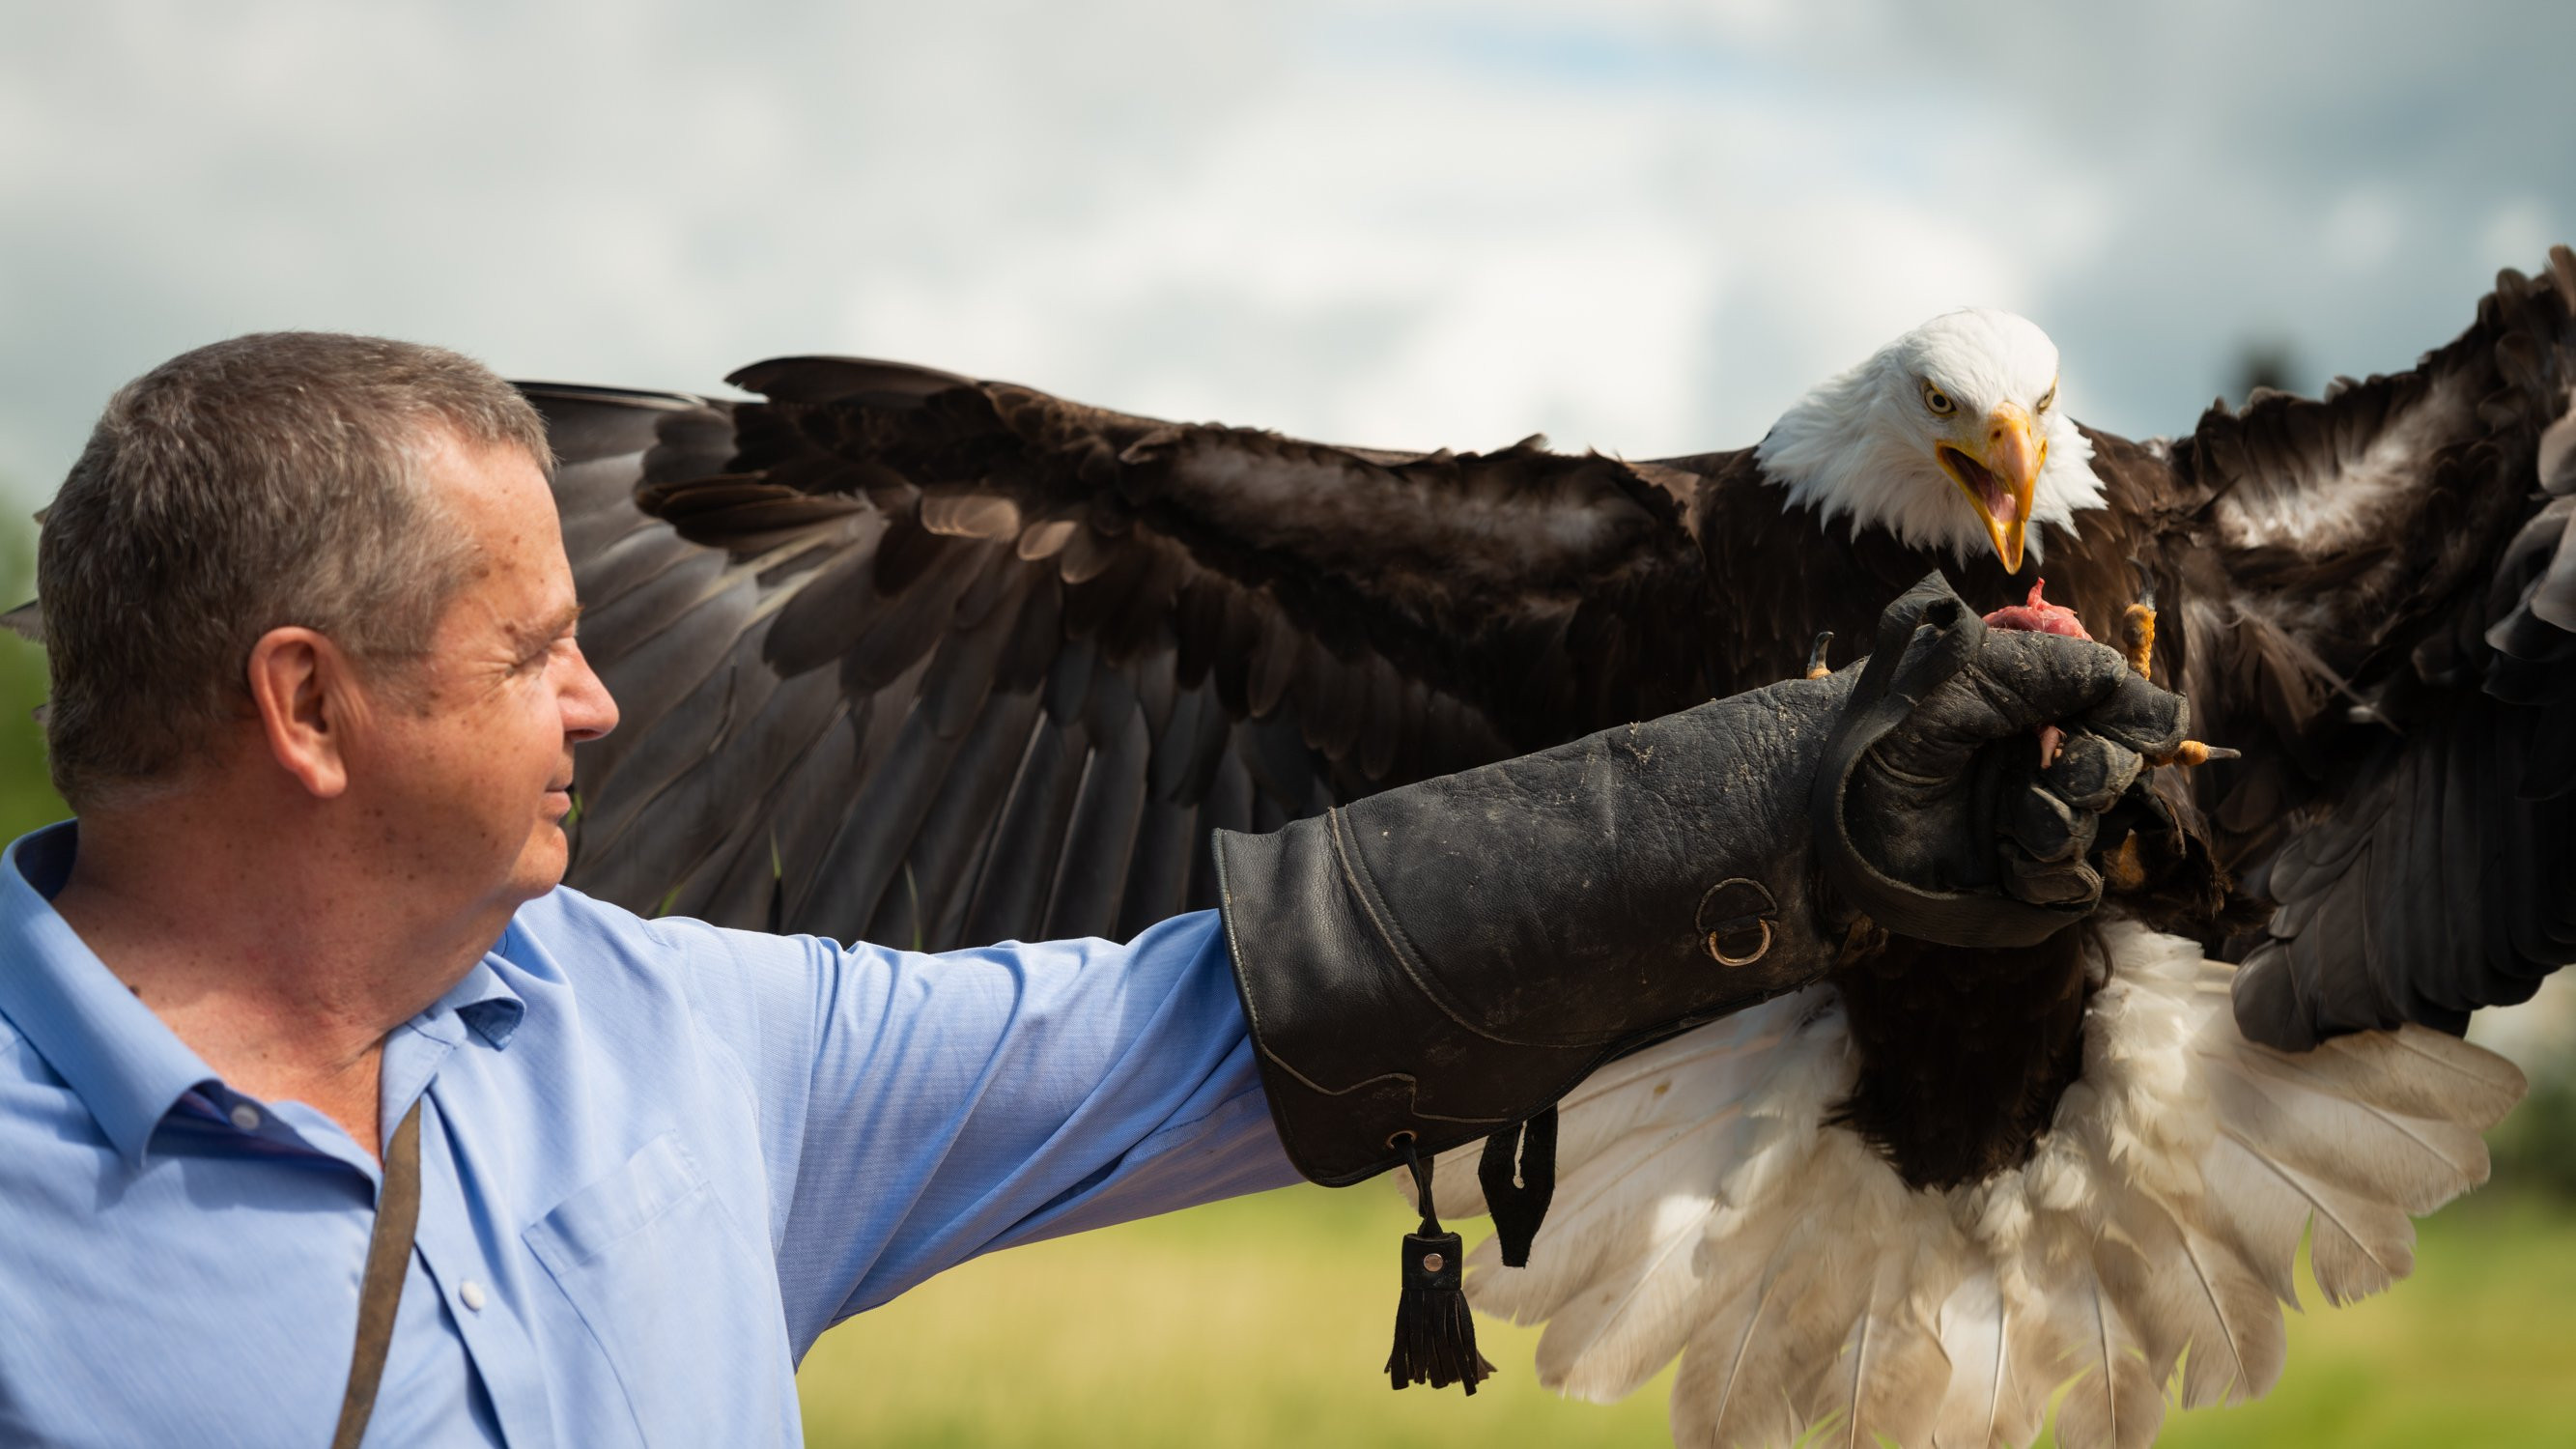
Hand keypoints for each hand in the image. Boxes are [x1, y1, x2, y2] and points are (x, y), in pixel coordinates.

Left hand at [1817, 575, 2189, 947]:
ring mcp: (2022, 820)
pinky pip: (2071, 888)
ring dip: (2065, 824)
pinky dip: (2051, 875)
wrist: (1824, 799)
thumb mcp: (1977, 672)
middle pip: (2119, 772)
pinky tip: (2013, 859)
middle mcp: (2035, 761)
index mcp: (2036, 707)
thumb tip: (2153, 698)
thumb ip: (2064, 670)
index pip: (2127, 715)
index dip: (2135, 725)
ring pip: (2096, 830)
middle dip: (2098, 775)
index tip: (2119, 728)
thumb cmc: (1891, 721)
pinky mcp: (2007, 878)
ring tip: (2018, 825)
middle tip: (2057, 781)